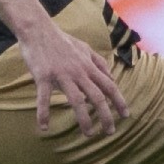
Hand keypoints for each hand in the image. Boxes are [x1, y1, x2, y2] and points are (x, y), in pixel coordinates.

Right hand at [20, 22, 127, 137]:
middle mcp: (78, 72)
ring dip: (84, 119)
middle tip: (110, 132)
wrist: (38, 29)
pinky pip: (44, 98)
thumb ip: (99, 62)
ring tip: (88, 134)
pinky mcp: (43, 77)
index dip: (119, 101)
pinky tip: (44, 128)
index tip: (126, 115)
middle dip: (106, 116)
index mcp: (88, 66)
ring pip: (76, 100)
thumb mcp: (84, 48)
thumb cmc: (61, 40)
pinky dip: (43, 114)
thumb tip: (112, 77)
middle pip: (97, 97)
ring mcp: (61, 75)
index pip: (109, 86)